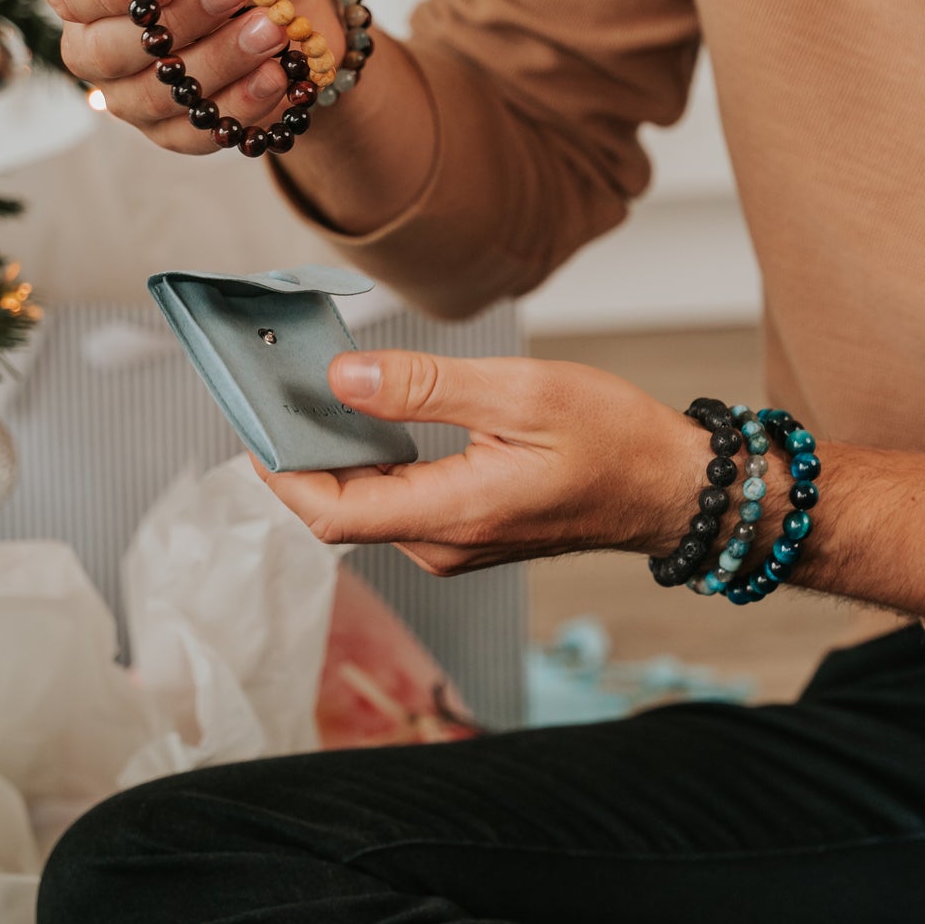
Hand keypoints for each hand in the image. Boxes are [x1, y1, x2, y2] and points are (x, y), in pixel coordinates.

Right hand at [38, 0, 346, 152]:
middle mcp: (99, 38)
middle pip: (102, 53)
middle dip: (176, 23)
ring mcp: (134, 92)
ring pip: (154, 97)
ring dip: (218, 62)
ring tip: (272, 29)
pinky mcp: (178, 130)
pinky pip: (197, 134)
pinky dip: (242, 105)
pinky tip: (278, 74)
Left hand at [256, 350, 712, 575]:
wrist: (672, 486)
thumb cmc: (614, 438)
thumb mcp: (519, 392)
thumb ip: (424, 386)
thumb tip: (343, 379)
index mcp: (453, 513)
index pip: (330, 512)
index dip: (278, 471)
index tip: (252, 419)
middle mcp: (443, 544)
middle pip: (339, 509)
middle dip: (299, 453)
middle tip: (277, 386)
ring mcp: (454, 544)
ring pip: (366, 505)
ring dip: (335, 456)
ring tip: (315, 392)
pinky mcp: (466, 532)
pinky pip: (397, 503)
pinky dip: (371, 463)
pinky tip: (369, 416)